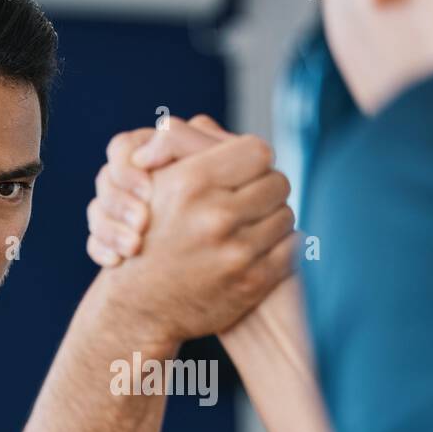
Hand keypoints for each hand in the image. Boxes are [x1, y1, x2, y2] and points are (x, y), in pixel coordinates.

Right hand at [91, 118, 296, 343]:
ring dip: (273, 218)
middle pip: (277, 182)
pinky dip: (281, 246)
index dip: (252, 159)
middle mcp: (215, 217)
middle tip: (251, 199)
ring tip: (252, 225)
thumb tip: (209, 124)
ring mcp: (237, 253)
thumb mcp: (154, 184)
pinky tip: (261, 248)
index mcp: (191, 183)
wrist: (141, 307)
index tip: (243, 171)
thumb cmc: (148, 236)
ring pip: (286, 215)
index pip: (257, 150)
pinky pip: (292, 248)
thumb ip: (182, 143)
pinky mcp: (253, 282)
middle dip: (266, 188)